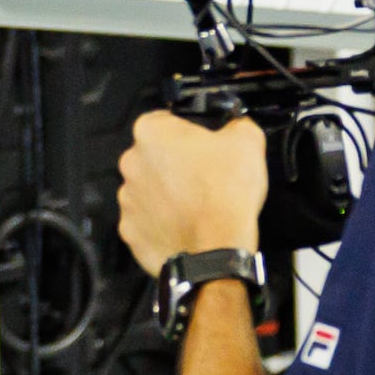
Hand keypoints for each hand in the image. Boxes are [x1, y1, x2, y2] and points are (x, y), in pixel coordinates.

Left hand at [117, 107, 269, 267]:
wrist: (216, 252)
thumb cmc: (226, 193)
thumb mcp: (247, 140)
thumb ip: (236, 124)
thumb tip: (235, 125)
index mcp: (150, 131)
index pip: (166, 122)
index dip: (189, 135)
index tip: (206, 150)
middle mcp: (130, 162)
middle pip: (154, 157)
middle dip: (175, 165)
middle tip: (205, 180)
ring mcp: (127, 199)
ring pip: (149, 191)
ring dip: (167, 196)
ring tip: (196, 208)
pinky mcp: (130, 232)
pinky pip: (146, 222)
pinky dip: (162, 225)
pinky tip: (185, 227)